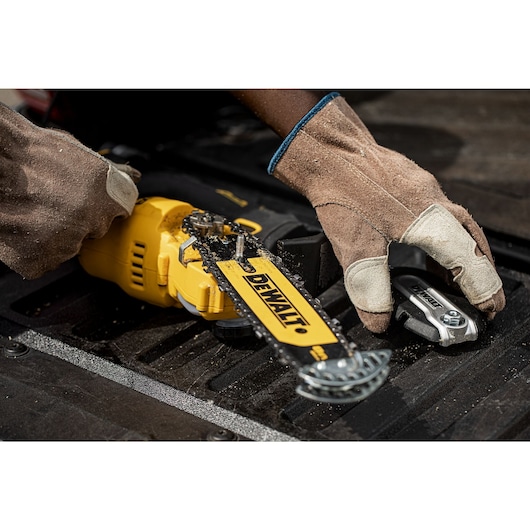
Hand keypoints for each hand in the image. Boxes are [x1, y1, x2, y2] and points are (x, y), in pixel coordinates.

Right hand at [0, 103, 139, 278]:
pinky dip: (32, 249)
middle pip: (92, 230)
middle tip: (50, 201)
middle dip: (77, 219)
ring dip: (54, 235)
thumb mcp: (79, 154)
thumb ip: (111, 172)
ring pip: (67, 247)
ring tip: (31, 211)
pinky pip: (43, 260)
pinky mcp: (39, 261)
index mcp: (106, 198)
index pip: (119, 211)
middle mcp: (90, 223)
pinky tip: (21, 227)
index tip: (83, 197)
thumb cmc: (29, 154)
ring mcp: (66, 244)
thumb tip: (133, 176)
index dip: (99, 203)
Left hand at [268, 93, 504, 332]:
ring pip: (457, 226)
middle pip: (472, 240)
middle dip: (481, 272)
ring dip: (461, 255)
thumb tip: (378, 321)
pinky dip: (441, 237)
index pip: (468, 259)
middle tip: (484, 295)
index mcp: (429, 218)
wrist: (328, 152)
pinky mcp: (410, 184)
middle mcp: (434, 201)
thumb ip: (369, 287)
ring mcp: (424, 189)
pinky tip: (426, 246)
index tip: (489, 307)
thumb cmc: (342, 190)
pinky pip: (439, 215)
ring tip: (457, 279)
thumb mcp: (354, 247)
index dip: (481, 287)